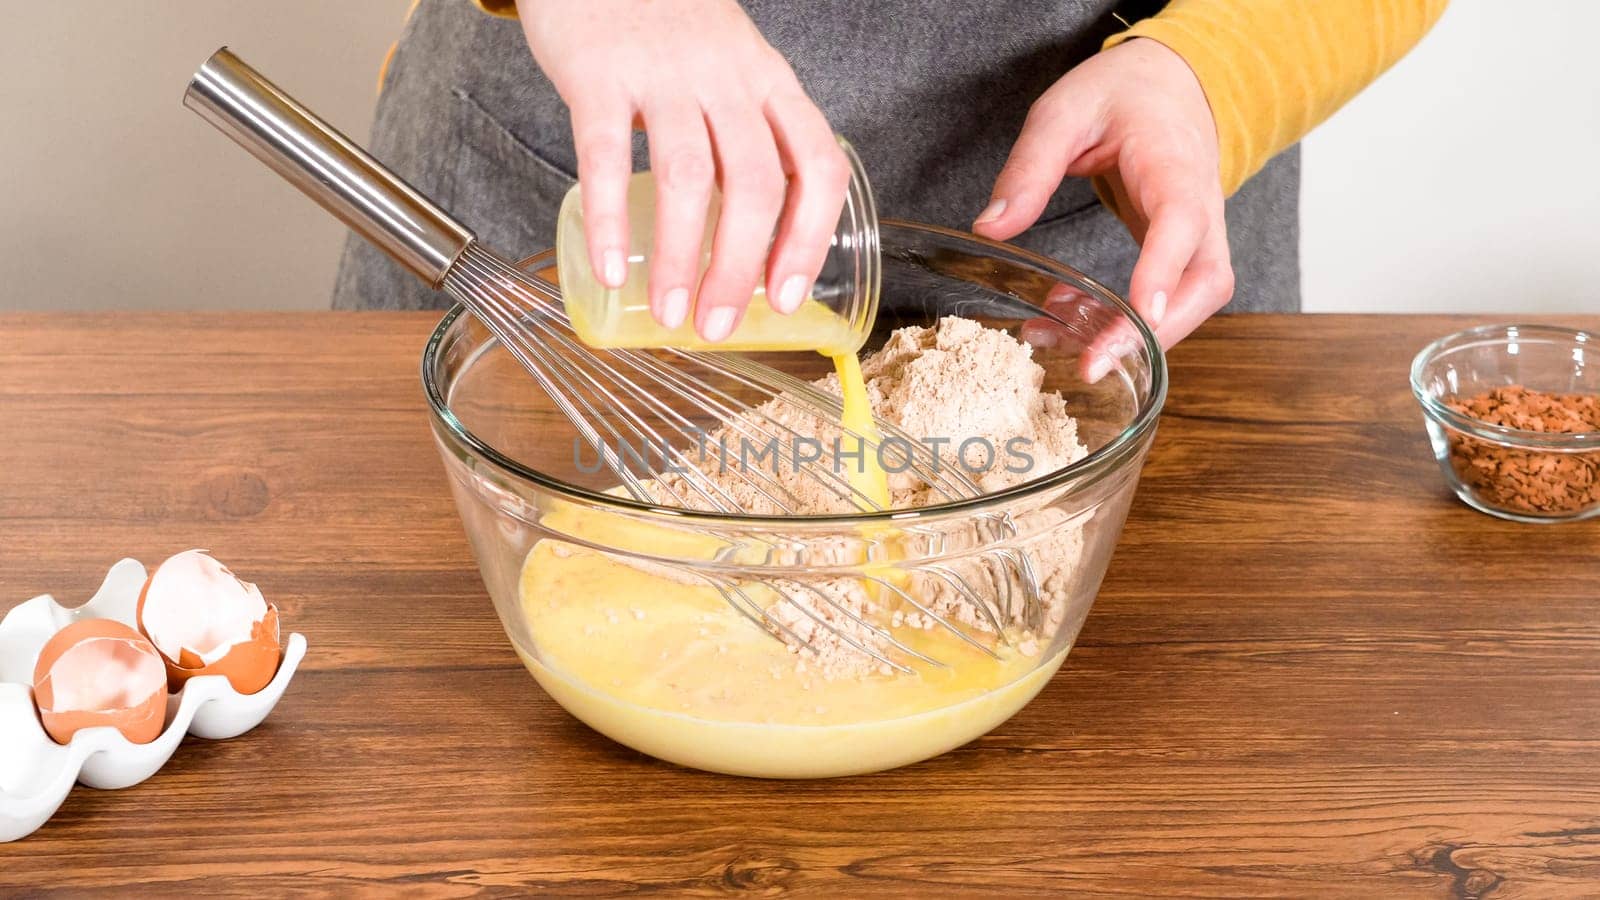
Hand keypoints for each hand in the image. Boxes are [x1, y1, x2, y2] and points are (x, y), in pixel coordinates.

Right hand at [520, 0, 848, 341]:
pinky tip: (610, 267)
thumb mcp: (732, 67)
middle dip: (740, 268)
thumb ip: (745, 135)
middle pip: (755, 184)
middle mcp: (727, 78)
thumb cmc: (669, 27)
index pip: (817, 164)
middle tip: (718, 326)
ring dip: (682, 256)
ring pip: (688, 176)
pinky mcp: (598, 73)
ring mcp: (663, 74)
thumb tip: (747, 249)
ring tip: (670, 313)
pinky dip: (607, 218)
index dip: (810, 237)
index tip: (786, 296)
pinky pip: (604, 155)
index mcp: (769, 83)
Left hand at [973, 38, 1233, 360]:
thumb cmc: (1121, 93)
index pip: (1181, 220)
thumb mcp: (1062, 112)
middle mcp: (1201, 204)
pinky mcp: (1182, 251)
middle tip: (1095, 363)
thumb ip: (1029, 167)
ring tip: (1070, 352)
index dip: (1164, 270)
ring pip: (1195, 299)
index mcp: (1173, 161)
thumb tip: (990, 229)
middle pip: (1206, 281)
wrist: (1170, 82)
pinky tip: (1072, 322)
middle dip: (1159, 331)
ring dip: (1139, 335)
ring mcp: (1199, 233)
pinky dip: (1127, 321)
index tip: (1143, 312)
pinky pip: (1169, 298)